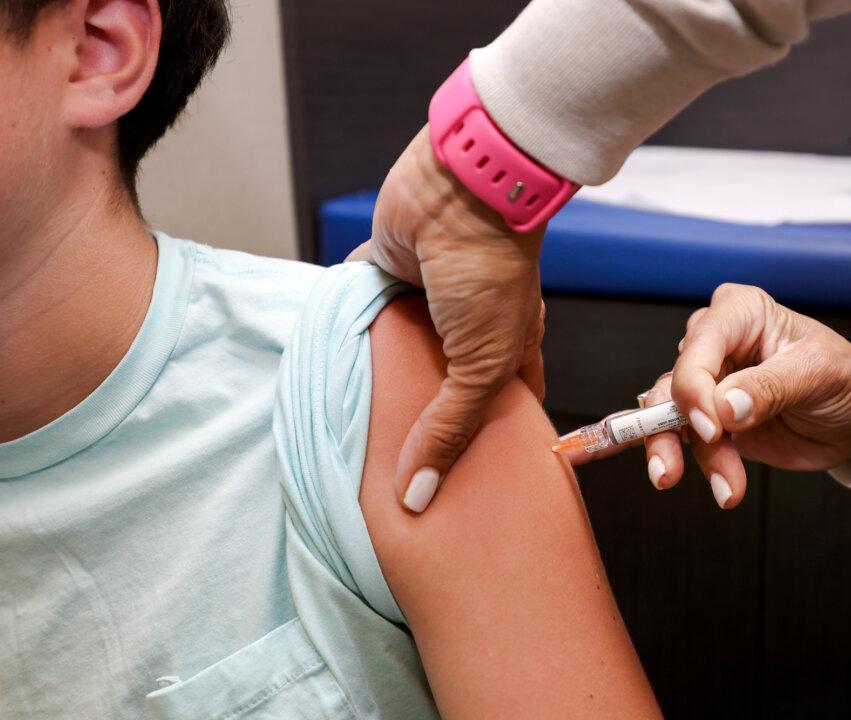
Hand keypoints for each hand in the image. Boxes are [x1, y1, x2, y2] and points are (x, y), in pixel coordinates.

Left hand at [349, 125, 545, 512]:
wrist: (458, 190)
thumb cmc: (492, 269)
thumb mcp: (480, 366)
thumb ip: (448, 428)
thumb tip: (418, 495)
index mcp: (510, 347)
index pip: (503, 408)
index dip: (490, 446)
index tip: (467, 488)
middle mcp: (469, 329)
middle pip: (443, 388)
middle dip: (424, 423)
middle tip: (396, 475)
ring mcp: (426, 304)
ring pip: (400, 357)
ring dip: (382, 383)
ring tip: (356, 439)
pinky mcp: (386, 277)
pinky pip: (364, 317)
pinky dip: (351, 339)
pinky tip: (333, 377)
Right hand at [567, 284, 850, 508]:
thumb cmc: (846, 381)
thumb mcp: (818, 375)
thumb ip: (769, 388)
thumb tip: (725, 405)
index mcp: (742, 313)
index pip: (700, 344)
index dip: (695, 386)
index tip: (712, 426)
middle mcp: (717, 343)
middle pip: (674, 379)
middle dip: (674, 424)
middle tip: (697, 453)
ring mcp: (709, 383)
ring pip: (668, 415)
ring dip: (685, 454)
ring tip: (725, 487)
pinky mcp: (709, 419)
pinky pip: (684, 440)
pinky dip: (698, 465)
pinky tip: (725, 487)